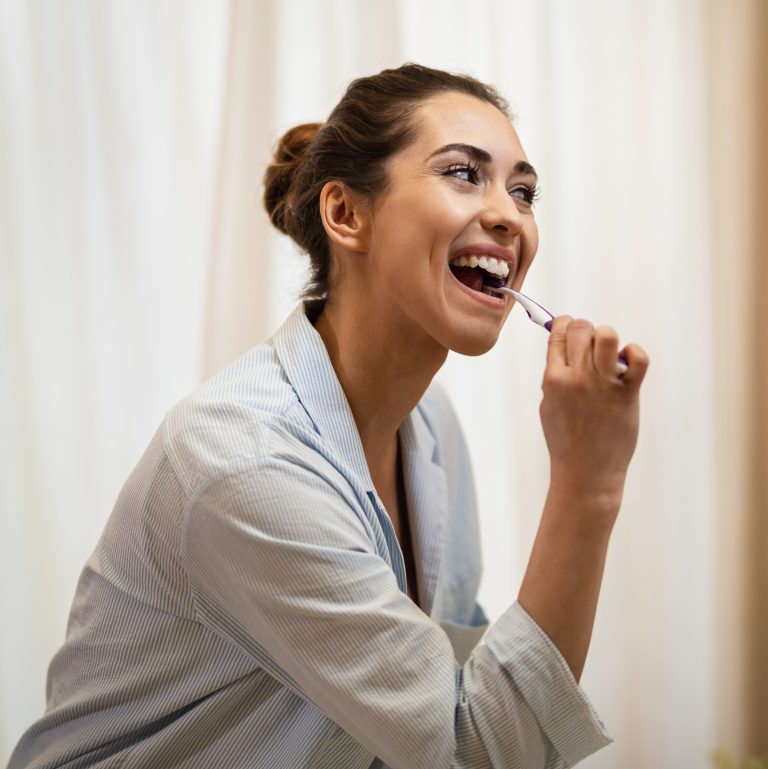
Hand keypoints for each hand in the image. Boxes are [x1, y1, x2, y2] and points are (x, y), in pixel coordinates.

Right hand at [539, 316, 648, 515]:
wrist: (586, 472)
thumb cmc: (566, 440)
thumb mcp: (549, 405)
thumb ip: (555, 376)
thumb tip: (562, 347)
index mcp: (553, 379)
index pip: (558, 333)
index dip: (564, 325)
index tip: (569, 329)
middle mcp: (577, 378)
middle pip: (581, 328)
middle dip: (585, 330)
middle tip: (590, 344)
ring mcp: (603, 385)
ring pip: (607, 335)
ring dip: (607, 337)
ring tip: (608, 353)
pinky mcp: (627, 394)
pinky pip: (638, 358)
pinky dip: (634, 353)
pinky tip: (628, 362)